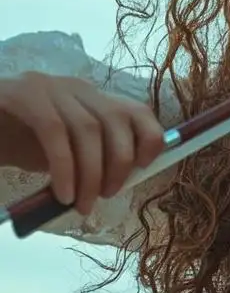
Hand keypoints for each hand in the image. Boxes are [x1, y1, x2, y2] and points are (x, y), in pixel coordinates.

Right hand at [0, 68, 165, 217]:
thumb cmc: (18, 142)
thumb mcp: (62, 151)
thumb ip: (89, 158)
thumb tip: (120, 181)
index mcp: (91, 98)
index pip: (136, 109)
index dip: (149, 138)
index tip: (143, 170)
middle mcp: (75, 87)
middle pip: (115, 119)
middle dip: (119, 163)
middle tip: (107, 196)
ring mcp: (49, 87)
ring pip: (88, 128)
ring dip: (91, 173)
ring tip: (82, 205)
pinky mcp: (23, 94)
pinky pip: (53, 132)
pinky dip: (64, 167)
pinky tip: (62, 194)